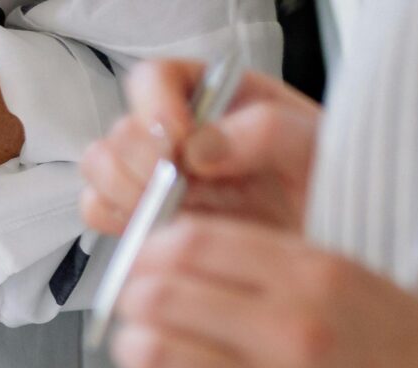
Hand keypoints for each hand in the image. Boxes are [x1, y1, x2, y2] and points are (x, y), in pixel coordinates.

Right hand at [80, 60, 319, 236]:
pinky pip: (98, 210)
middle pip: (120, 129)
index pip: (152, 78)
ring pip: (99, 167)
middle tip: (176, 186)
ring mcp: (152, 175)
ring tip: (169, 209)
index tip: (179, 140)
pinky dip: (117, 220)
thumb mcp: (313, 145)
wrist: (318, 239)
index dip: (154, 106)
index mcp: (211, 95)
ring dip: (124, 190)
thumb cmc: (319, 184)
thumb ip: (265, 130)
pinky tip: (158, 228)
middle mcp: (173, 131)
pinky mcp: (141, 216)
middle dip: (140, 161)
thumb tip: (198, 147)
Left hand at [108, 216, 417, 367]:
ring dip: (127, 353)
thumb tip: (190, 264)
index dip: (149, 253)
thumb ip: (282, 275)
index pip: (195, 240)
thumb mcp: (359, 287)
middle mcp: (292, 325)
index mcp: (316, 272)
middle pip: (158, 292)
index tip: (143, 267)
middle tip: (131, 315)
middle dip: (128, 302)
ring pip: (150, 352)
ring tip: (137, 358)